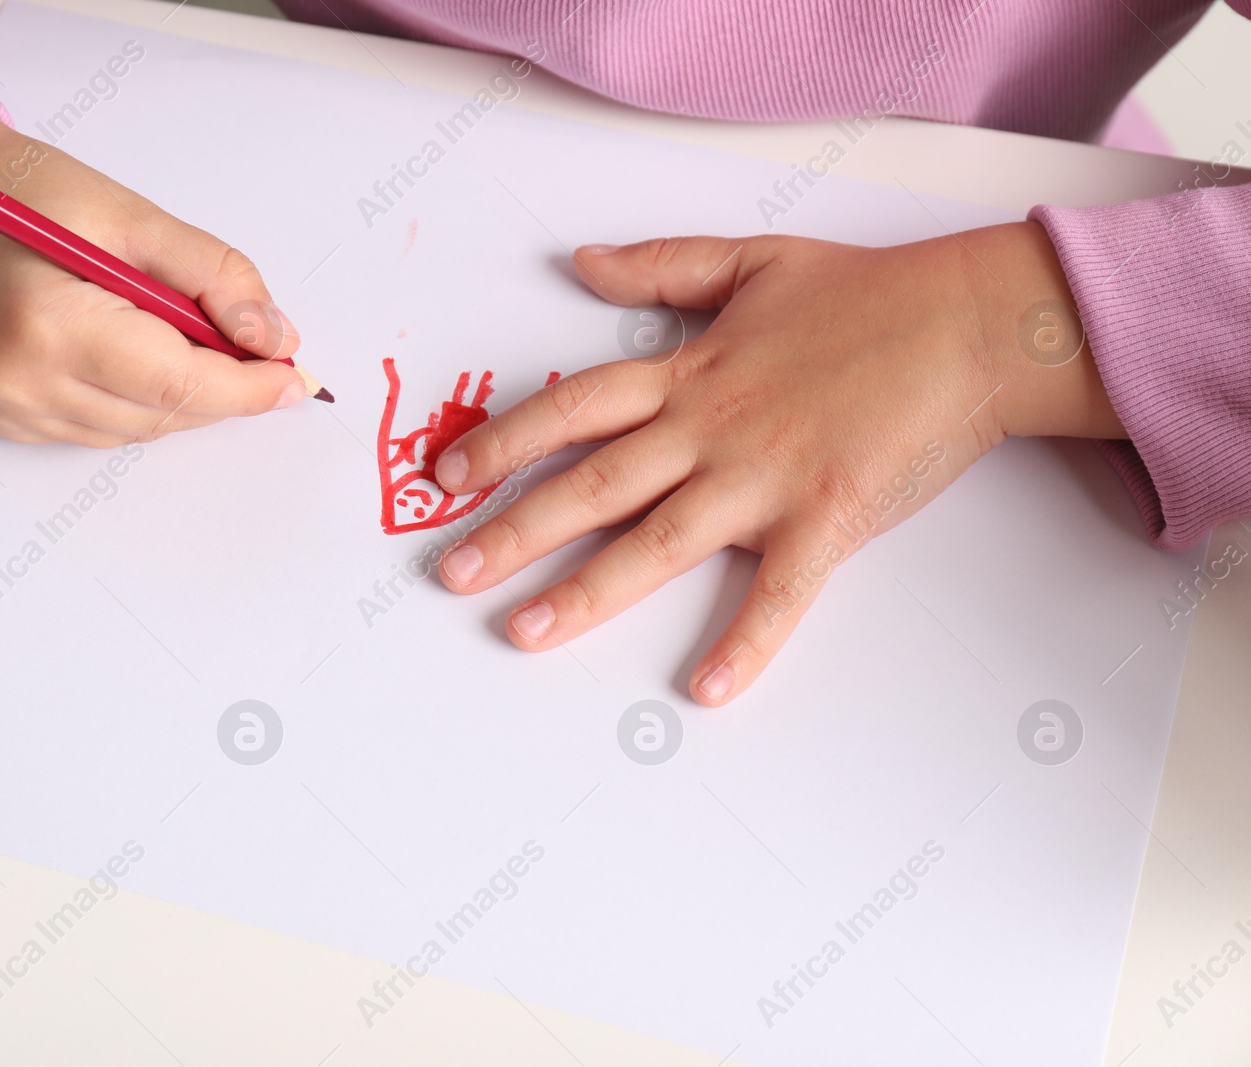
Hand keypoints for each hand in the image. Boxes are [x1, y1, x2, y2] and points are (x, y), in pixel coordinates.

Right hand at [0, 103, 303, 445]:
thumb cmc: (24, 194)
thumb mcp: (132, 215)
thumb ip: (214, 278)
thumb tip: (274, 339)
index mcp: (50, 325)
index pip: (180, 384)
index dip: (250, 386)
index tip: (296, 376)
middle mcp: (22, 381)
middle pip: (166, 414)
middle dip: (224, 387)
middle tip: (261, 349)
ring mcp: (8, 407)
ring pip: (140, 430)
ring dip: (183, 395)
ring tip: (191, 336)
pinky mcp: (5, 417)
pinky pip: (102, 428)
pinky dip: (139, 401)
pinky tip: (136, 352)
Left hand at [432, 225, 1122, 705]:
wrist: (969, 323)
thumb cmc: (866, 294)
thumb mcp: (750, 260)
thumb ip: (661, 267)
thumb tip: (581, 262)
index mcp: (688, 374)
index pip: (572, 409)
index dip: (502, 440)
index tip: (447, 474)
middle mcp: (708, 430)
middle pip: (591, 485)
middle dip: (513, 530)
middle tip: (450, 574)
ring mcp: (764, 479)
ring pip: (658, 543)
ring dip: (588, 592)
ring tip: (524, 632)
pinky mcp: (825, 519)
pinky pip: (779, 593)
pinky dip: (745, 641)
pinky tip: (704, 691)